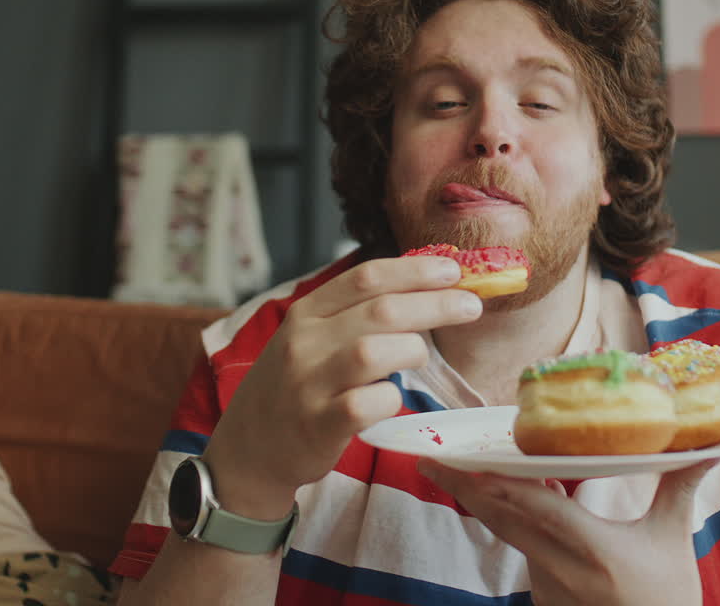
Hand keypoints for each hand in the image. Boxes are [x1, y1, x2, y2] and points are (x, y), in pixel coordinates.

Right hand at [201, 255, 483, 519]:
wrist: (248, 449)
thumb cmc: (295, 388)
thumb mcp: (311, 339)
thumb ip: (354, 315)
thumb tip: (423, 291)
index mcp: (307, 313)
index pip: (366, 278)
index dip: (414, 270)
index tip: (452, 269)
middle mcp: (304, 342)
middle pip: (380, 310)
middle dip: (434, 304)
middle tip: (470, 306)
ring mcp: (308, 384)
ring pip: (373, 351)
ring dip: (411, 349)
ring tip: (422, 357)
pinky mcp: (316, 425)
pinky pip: (365, 404)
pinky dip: (389, 398)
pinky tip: (391, 398)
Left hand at [417, 458, 719, 605]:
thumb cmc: (668, 598)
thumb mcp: (672, 541)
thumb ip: (679, 488)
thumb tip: (707, 444)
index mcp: (597, 553)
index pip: (540, 510)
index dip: (503, 484)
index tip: (470, 462)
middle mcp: (563, 571)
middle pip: (503, 521)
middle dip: (464, 488)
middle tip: (429, 459)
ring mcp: (548, 587)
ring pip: (507, 534)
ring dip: (480, 500)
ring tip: (449, 467)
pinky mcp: (543, 596)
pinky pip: (519, 547)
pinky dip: (505, 518)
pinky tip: (491, 491)